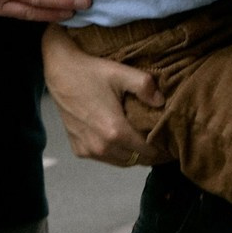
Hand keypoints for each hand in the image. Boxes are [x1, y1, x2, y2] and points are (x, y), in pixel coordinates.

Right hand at [42, 25, 163, 166]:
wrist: (60, 70)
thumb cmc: (91, 71)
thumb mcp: (120, 73)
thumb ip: (145, 86)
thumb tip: (162, 102)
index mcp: (115, 132)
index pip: (148, 152)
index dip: (162, 150)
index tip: (171, 145)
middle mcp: (101, 147)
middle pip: (135, 160)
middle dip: (149, 154)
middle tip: (160, 143)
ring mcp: (88, 150)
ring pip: (120, 162)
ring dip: (132, 155)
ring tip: (142, 142)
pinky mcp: (78, 149)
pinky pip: (103, 158)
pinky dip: (114, 153)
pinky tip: (119, 139)